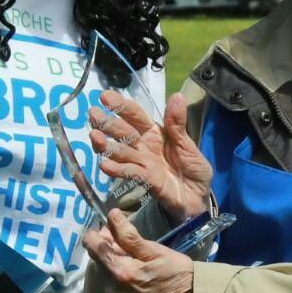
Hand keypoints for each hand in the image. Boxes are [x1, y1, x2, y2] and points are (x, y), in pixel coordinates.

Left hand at [81, 208, 195, 292]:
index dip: (96, 233)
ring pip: (103, 270)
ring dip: (111, 259)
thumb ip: (128, 235)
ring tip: (130, 253)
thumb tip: (111, 215)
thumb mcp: (154, 250)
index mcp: (120, 272)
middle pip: (96, 259)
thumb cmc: (177, 271)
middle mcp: (112, 288)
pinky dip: (117, 272)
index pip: (92, 247)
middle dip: (105, 245)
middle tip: (122, 236)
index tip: (107, 226)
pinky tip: (132, 268)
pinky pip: (111, 282)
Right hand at [91, 91, 210, 219]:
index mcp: (154, 133)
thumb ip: (178, 124)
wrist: (198, 196)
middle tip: (93, 114)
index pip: (135, 116)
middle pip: (123, 132)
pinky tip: (105, 165)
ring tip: (95, 137)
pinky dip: (117, 169)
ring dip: (106, 145)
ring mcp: (142, 163)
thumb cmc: (192, 168)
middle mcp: (143, 146)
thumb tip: (177, 96)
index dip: (121, 106)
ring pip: (121, 152)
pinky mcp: (145, 180)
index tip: (105, 97)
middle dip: (107, 123)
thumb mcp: (187, 144)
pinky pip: (129, 172)